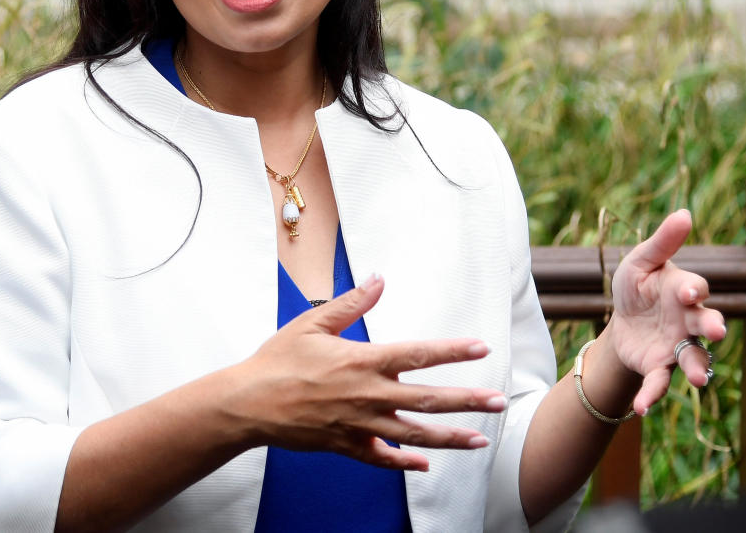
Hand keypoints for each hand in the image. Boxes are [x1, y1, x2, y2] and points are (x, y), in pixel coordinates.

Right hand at [227, 274, 506, 470]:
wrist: (247, 404)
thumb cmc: (277, 360)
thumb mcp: (312, 323)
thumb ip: (351, 304)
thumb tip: (379, 279)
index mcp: (362, 361)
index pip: (418, 354)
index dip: (452, 350)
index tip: (481, 347)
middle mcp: (367, 394)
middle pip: (427, 399)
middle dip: (467, 401)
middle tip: (498, 401)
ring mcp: (358, 424)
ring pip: (413, 434)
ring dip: (450, 437)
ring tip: (480, 440)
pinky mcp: (345, 445)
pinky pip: (381, 458)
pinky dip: (404, 462)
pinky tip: (425, 465)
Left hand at [604, 210, 726, 414]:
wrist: (622, 319)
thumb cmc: (638, 285)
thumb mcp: (640, 261)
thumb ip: (661, 242)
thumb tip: (684, 213)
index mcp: (683, 290)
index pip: (697, 288)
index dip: (693, 289)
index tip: (688, 291)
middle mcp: (688, 320)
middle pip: (706, 323)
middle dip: (712, 326)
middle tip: (716, 331)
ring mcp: (677, 346)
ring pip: (694, 358)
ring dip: (696, 369)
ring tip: (699, 380)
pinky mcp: (659, 367)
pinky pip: (660, 382)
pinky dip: (653, 395)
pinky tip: (643, 407)